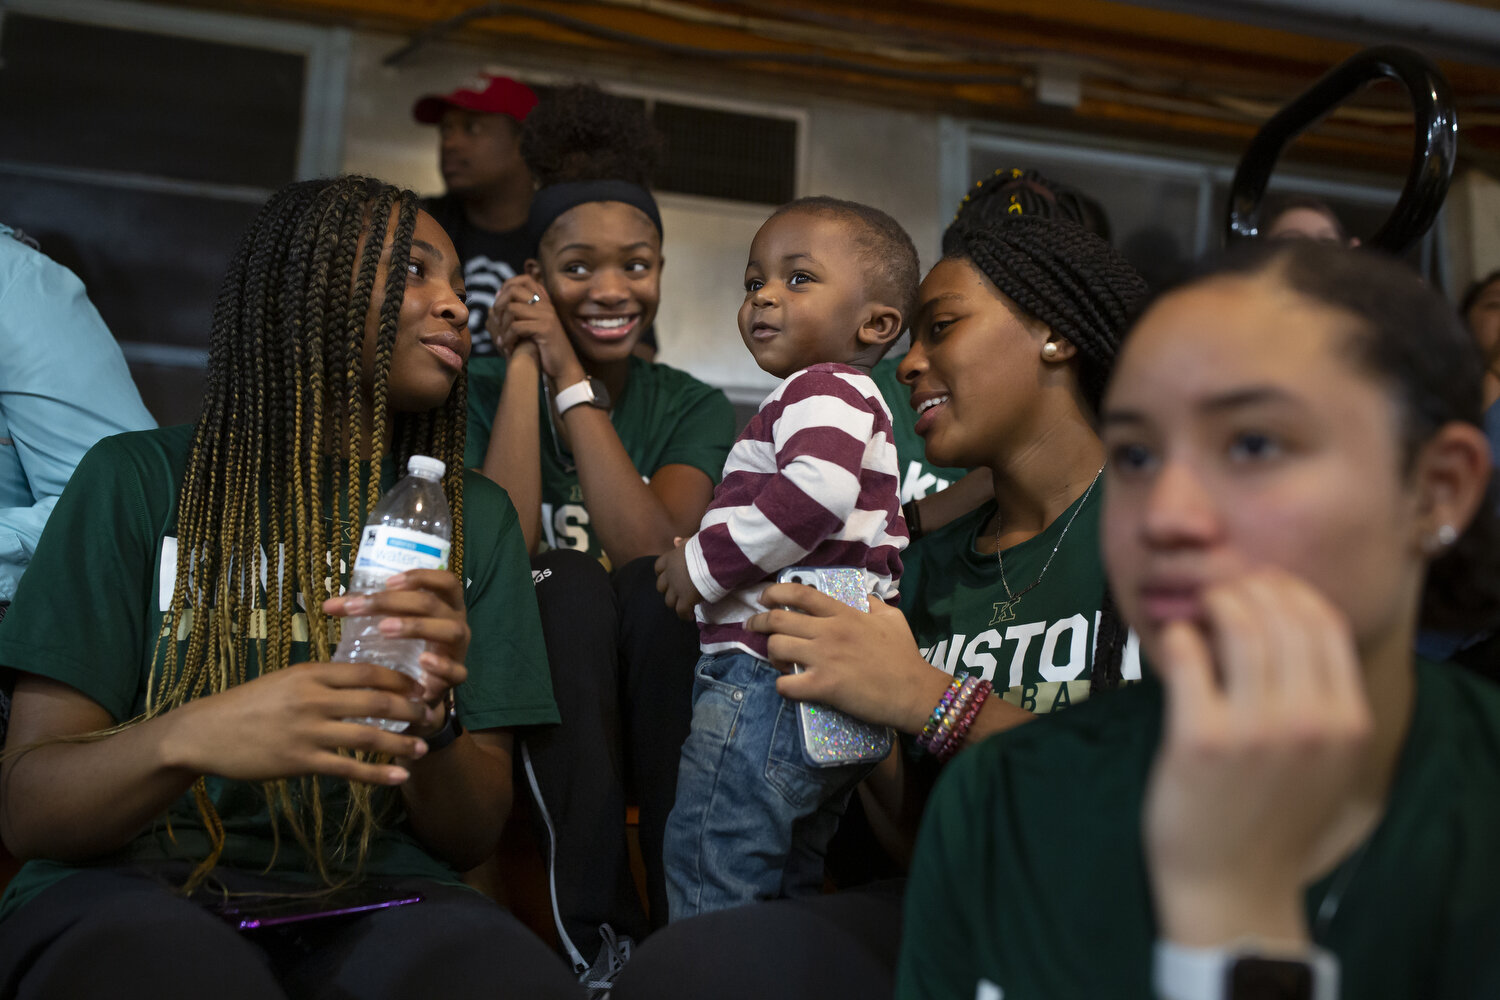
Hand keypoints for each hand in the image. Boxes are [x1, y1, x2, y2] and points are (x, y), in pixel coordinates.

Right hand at [165, 661, 428, 785]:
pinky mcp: (299, 761)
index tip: (422, 686)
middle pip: (376, 700)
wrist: (204, 732)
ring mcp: (308, 730)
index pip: (369, 671)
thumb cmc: (247, 705)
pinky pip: (348, 768)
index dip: (402, 679)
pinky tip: (399, 776)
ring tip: (422, 747)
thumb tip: (360, 679)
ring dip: (401, 742)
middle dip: (411, 708)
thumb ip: (321, 680)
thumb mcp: (285, 679)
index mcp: (311, 673)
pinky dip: (377, 773)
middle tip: (432, 714)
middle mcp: (314, 698)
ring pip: (368, 734)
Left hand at [323, 569, 470, 737]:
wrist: (420, 693)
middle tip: (364, 606)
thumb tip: (328, 606)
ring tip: (385, 629)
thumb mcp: (390, 624)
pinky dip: (442, 664)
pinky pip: (458, 670)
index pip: (445, 581)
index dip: (420, 577)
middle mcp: (457, 622)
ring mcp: (459, 650)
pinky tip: (423, 660)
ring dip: (417, 626)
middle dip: (397, 602)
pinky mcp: (457, 677)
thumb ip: (366, 614)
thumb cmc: (406, 649)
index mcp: (445, 605)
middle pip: (434, 603)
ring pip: (451, 630)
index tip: (388, 581)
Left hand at [489, 275, 583, 384]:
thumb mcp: (533, 326)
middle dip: (499, 305)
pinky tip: (508, 347)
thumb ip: (521, 311)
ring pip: (512, 309)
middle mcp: (546, 305)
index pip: (524, 279)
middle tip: (496, 322)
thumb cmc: (544, 349)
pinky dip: (508, 338)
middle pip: (514, 290)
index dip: (507, 287)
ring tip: (502, 340)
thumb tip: (497, 297)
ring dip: (502, 326)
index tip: (499, 304)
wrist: (563, 367)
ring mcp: (547, 316)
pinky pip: (516, 327)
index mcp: (544, 302)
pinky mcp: (545, 329)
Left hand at [654, 537, 702, 619]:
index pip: (658, 567)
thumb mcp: (693, 541)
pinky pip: (681, 611)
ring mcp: (676, 588)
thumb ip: (684, 543)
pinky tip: (690, 616)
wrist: (714, 558)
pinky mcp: (686, 599)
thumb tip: (676, 540)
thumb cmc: (707, 547)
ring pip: (669, 601)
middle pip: (661, 586)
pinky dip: (685, 615)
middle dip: (668, 590)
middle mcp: (670, 574)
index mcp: (671, 558)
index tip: (669, 577)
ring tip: (685, 605)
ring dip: (676, 603)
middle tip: (679, 592)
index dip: (662, 573)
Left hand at [746, 583, 935, 732]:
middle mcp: (828, 631)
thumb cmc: (904, 656)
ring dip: (770, 654)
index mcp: (844, 614)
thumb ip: (874, 604)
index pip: (801, 594)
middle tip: (753, 627)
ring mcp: (823, 659)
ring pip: (776, 648)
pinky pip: (785, 684)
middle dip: (759, 622)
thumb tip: (863, 597)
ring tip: (778, 661)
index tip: (764, 598)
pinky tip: (789, 685)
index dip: (775, 592)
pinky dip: (781, 685)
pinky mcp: (822, 686)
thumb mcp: (892, 619)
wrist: (914, 691)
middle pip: (778, 619)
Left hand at [1143, 568, 1374, 947]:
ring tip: (1199, 612)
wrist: (1233, 885)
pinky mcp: (1200, 738)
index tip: (1262, 587)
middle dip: (1248, 590)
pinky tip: (1176, 641)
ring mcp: (1255, 729)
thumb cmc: (1271, 817)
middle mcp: (1310, 721)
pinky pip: (1189, 655)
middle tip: (1223, 595)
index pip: (1324, 623)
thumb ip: (1320, 698)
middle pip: (1283, 615)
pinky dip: (1180, 636)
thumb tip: (1284, 618)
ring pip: (1239, 626)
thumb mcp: (1325, 760)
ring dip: (1215, 604)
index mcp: (1347, 722)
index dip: (1290, 591)